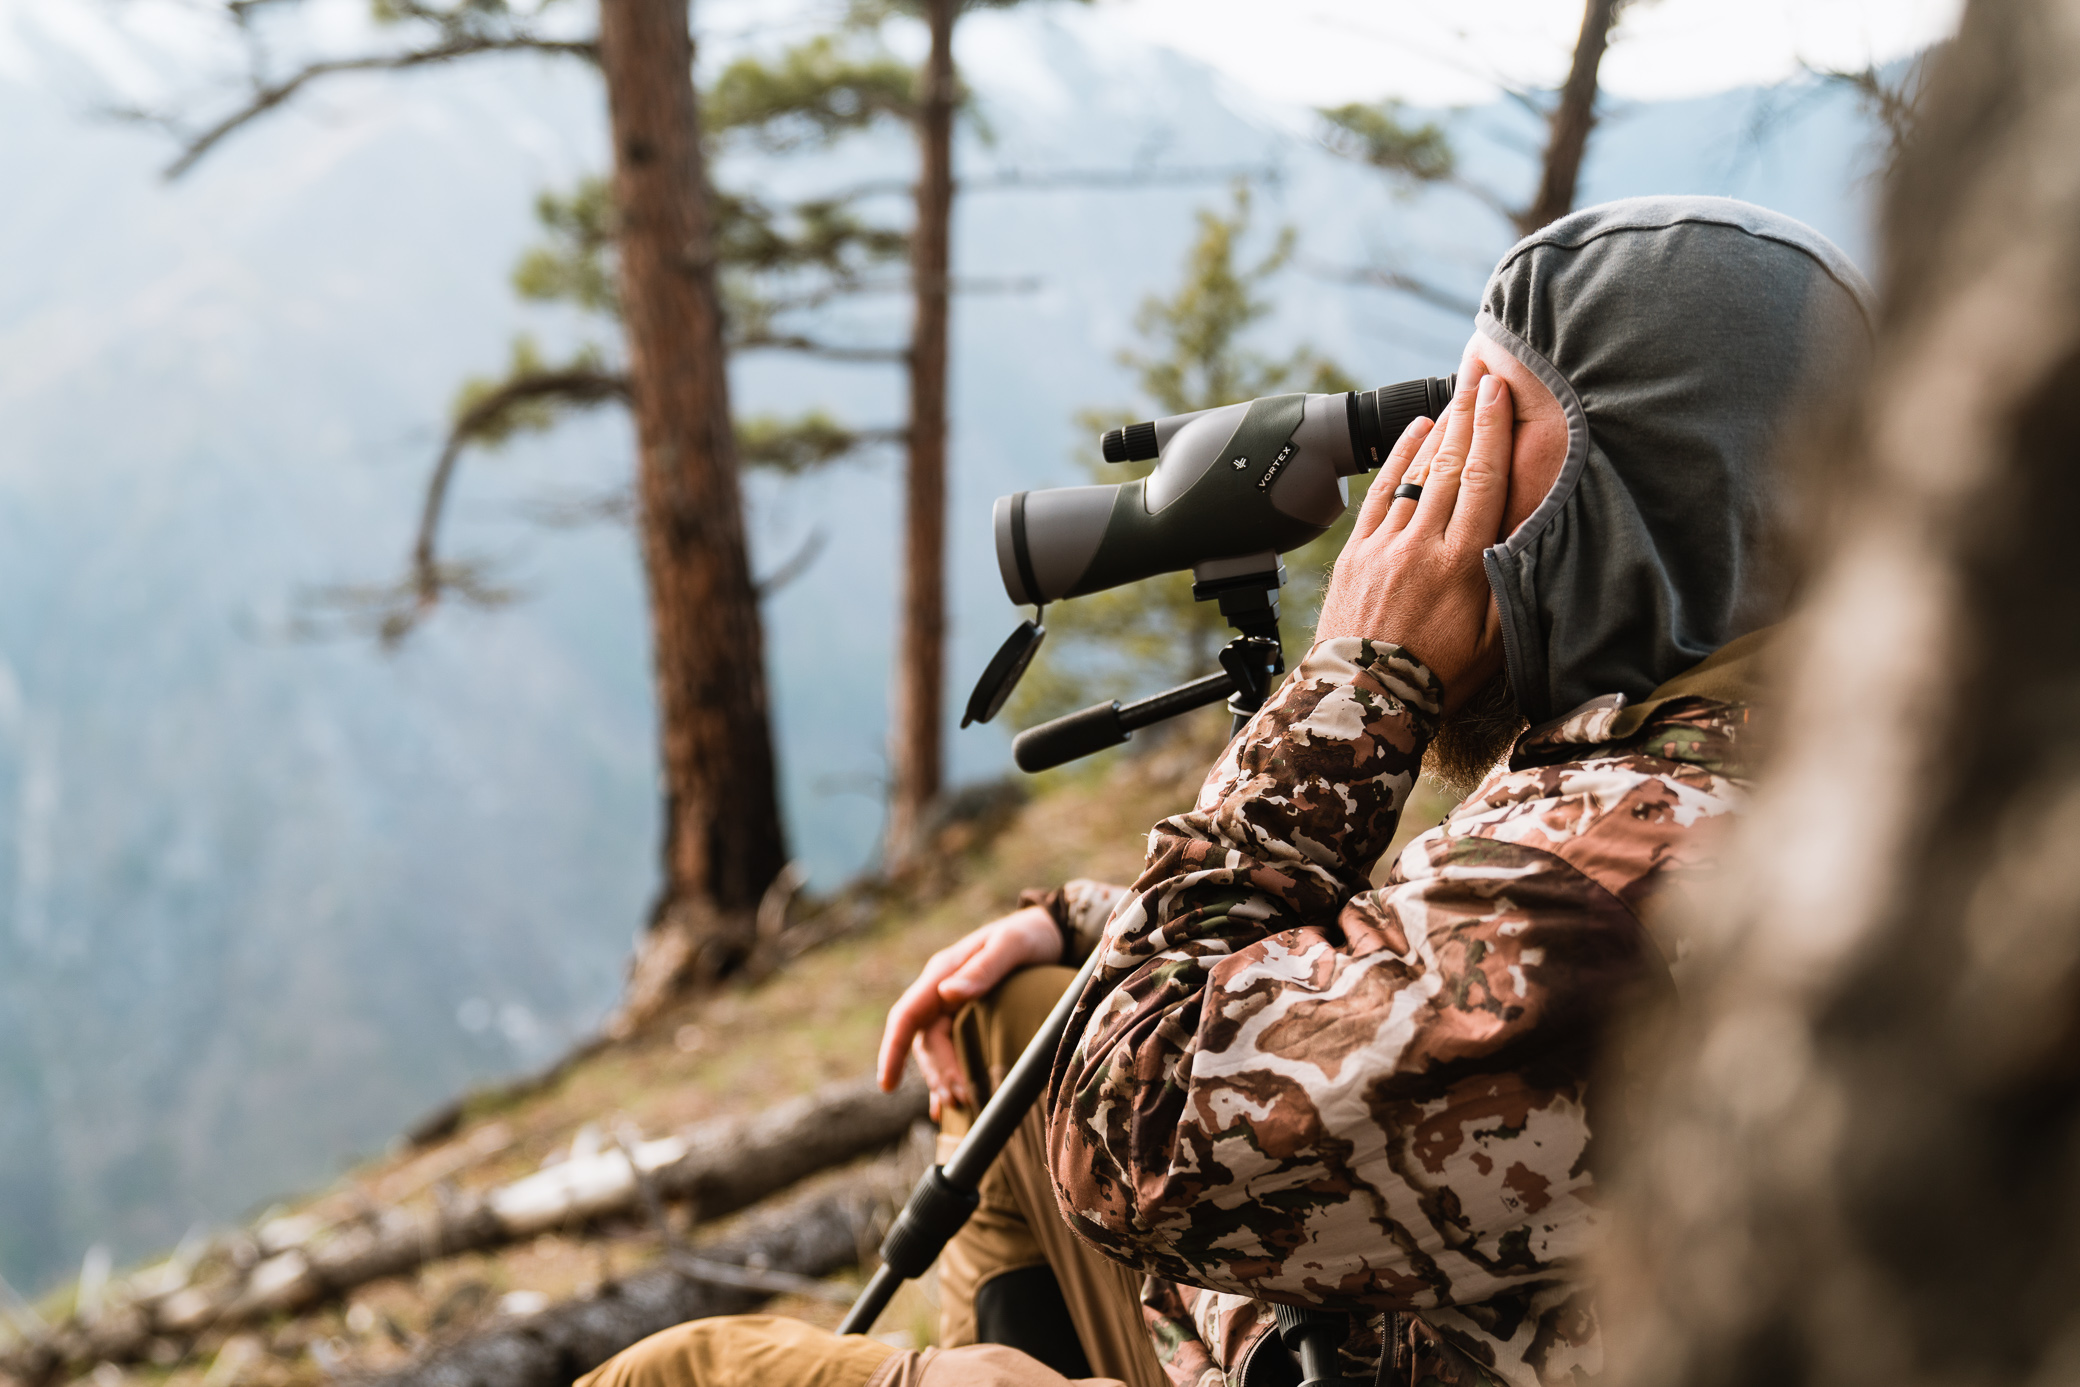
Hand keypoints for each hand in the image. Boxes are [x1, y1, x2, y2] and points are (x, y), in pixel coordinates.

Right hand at [875, 906, 1062, 1119]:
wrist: (1049, 930)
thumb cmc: (1030, 934)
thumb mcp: (1012, 945)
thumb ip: (983, 968)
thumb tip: (948, 994)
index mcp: (943, 972)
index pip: (907, 1015)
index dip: (893, 1051)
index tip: (887, 1085)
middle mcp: (941, 992)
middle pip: (926, 1042)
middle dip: (938, 1074)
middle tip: (962, 1099)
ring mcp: (953, 1007)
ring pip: (937, 1052)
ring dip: (944, 1079)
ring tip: (962, 1104)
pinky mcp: (968, 1018)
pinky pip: (952, 1052)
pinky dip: (949, 1078)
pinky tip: (946, 1106)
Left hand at [1315, 364, 1513, 710]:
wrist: (1362, 699)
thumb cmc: (1437, 679)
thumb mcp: (1495, 643)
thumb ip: (1513, 584)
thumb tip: (1531, 535)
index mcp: (1462, 565)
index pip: (1484, 481)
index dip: (1493, 430)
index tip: (1500, 391)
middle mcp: (1421, 546)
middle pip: (1451, 465)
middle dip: (1468, 413)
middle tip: (1481, 369)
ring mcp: (1383, 545)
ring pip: (1415, 473)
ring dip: (1438, 429)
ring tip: (1457, 393)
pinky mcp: (1355, 553)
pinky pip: (1380, 493)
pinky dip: (1398, 459)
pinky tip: (1415, 434)